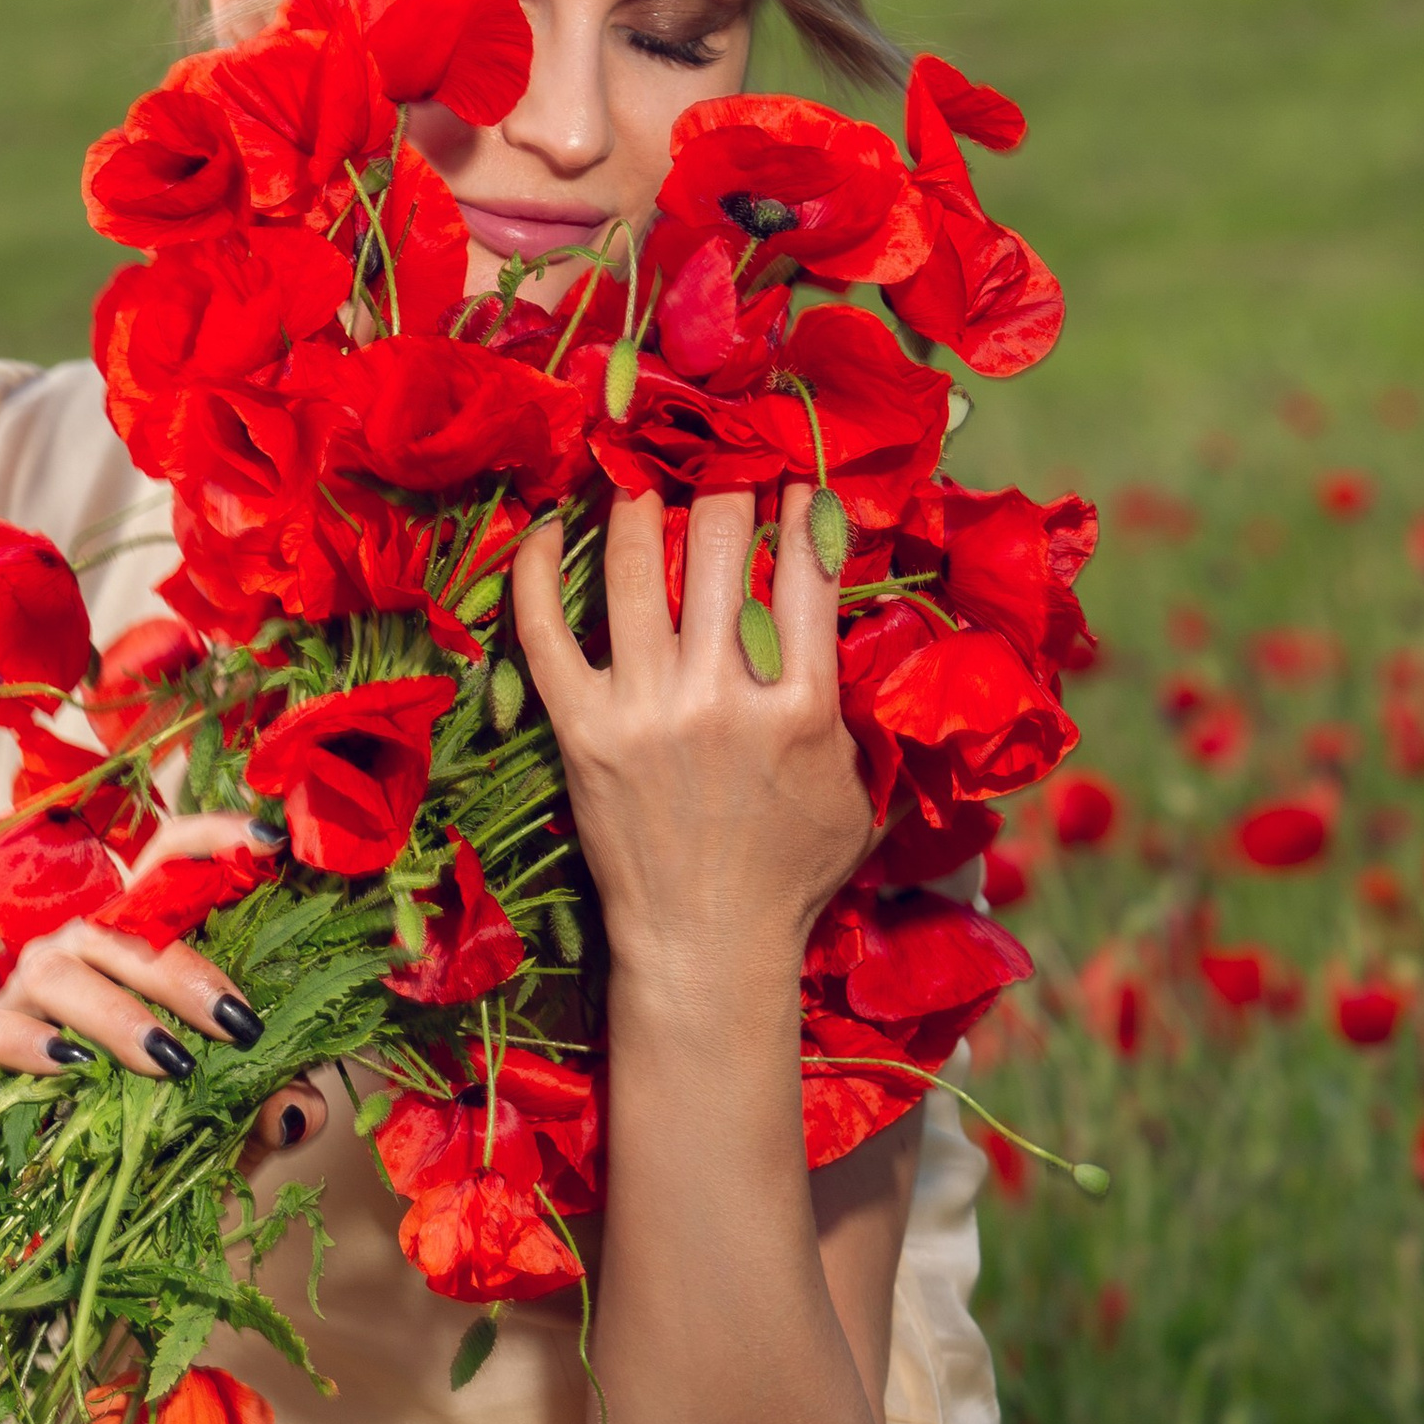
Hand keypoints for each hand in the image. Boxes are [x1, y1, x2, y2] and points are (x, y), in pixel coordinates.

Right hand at [0, 812, 281, 1089]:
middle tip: (240, 1024)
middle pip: (122, 925)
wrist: (50, 1171)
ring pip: (60, 969)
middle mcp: (77, 945)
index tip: (271, 841)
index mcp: (136, 939)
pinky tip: (68, 1066)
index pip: (165, 859)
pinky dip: (21, 1042)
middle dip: (185, 972)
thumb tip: (300, 1109)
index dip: (212, 838)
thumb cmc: (141, 1115)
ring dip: (118, 1012)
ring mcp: (21, 986)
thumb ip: (262, 1108)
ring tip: (171, 1060)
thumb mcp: (215, 1117)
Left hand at [510, 481, 871, 1003]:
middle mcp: (723, 697)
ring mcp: (645, 710)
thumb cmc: (790, 875)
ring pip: (637, 567)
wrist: (706, 945)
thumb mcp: (861, 793)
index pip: (806, 566)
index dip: (799, 504)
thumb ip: (871, 713)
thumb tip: (883, 634)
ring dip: (640, 507)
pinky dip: (540, 571)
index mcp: (802, 706)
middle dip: (724, 492)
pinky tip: (549, 529)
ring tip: (643, 483)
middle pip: (720, 544)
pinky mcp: (581, 731)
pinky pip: (546, 630)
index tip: (790, 481)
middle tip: (719, 478)